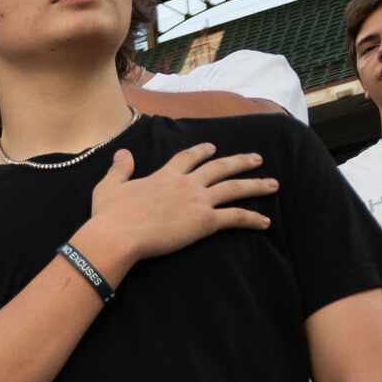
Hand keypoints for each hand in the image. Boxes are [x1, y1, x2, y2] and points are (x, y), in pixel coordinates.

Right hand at [85, 143, 276, 266]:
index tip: (212, 148)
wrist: (118, 234)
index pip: (188, 158)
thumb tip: (123, 154)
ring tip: (273, 184)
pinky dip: (252, 219)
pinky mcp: (205, 221)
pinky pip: (235, 217)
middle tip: (257, 159)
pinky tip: (266, 222)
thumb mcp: (109, 187)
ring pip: (234, 188)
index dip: (201, 151)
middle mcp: (187, 183)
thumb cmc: (110, 215)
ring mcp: (198, 201)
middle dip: (239, 161)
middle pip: (219, 167)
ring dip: (255, 185)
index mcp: (166, 175)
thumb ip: (120, 169)